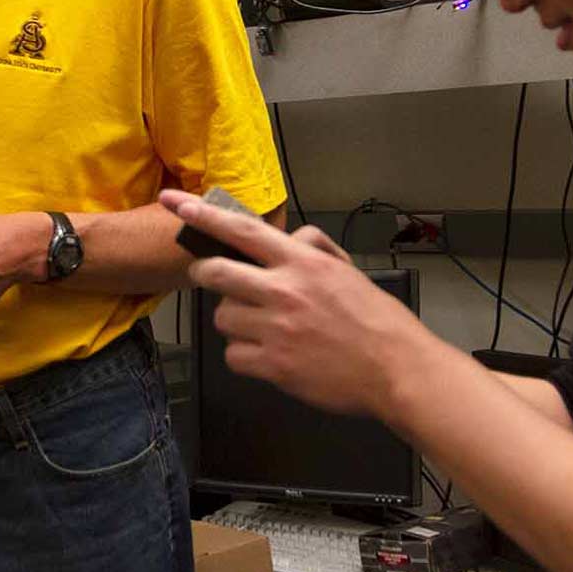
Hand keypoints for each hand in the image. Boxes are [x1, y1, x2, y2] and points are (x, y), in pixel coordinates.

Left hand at [159, 188, 434, 417]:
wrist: (396, 368)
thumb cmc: (377, 321)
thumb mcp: (347, 269)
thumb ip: (311, 250)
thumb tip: (288, 239)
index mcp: (303, 263)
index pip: (242, 230)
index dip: (203, 215)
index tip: (176, 203)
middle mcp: (284, 290)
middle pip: (215, 272)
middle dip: (204, 274)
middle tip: (211, 278)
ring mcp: (276, 329)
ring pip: (222, 317)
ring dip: (233, 321)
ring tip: (262, 327)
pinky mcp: (273, 365)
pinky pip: (233, 355)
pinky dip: (244, 356)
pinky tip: (269, 355)